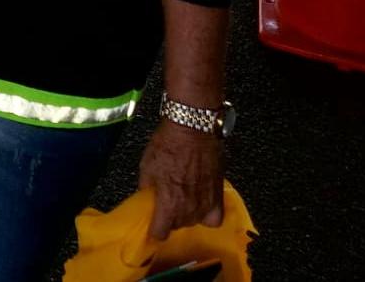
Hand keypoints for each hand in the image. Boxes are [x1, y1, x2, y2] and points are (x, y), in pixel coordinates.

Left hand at [138, 120, 224, 241]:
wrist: (193, 130)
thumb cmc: (168, 144)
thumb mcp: (146, 166)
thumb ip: (146, 188)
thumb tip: (145, 197)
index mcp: (168, 204)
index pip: (160, 233)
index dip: (154, 229)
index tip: (152, 223)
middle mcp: (189, 209)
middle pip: (177, 226)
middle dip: (169, 216)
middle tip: (165, 200)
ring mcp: (206, 203)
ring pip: (194, 221)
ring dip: (186, 214)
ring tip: (182, 197)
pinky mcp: (218, 195)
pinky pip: (215, 216)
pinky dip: (207, 214)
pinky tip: (200, 205)